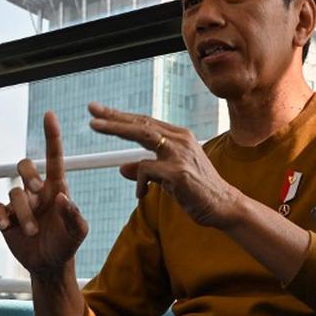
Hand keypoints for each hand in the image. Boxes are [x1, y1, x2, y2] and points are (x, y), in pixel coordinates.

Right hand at [0, 111, 87, 278]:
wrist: (49, 264)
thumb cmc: (66, 243)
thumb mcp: (78, 232)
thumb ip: (75, 215)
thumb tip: (62, 197)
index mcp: (57, 188)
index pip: (54, 158)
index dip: (52, 137)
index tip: (50, 115)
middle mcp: (37, 192)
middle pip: (25, 166)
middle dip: (29, 174)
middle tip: (38, 191)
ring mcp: (20, 204)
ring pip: (14, 192)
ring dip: (23, 213)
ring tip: (32, 231)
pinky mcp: (6, 216)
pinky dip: (1, 216)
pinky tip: (8, 227)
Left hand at [87, 102, 242, 227]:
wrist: (223, 205)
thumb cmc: (197, 191)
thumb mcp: (168, 178)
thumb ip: (147, 169)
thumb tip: (122, 168)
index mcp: (179, 137)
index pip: (145, 123)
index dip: (121, 116)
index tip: (100, 111)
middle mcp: (180, 139)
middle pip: (141, 123)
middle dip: (113, 115)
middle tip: (91, 110)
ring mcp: (180, 154)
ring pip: (142, 135)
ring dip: (115, 128)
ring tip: (94, 127)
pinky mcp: (178, 172)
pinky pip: (146, 171)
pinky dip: (139, 183)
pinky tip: (141, 195)